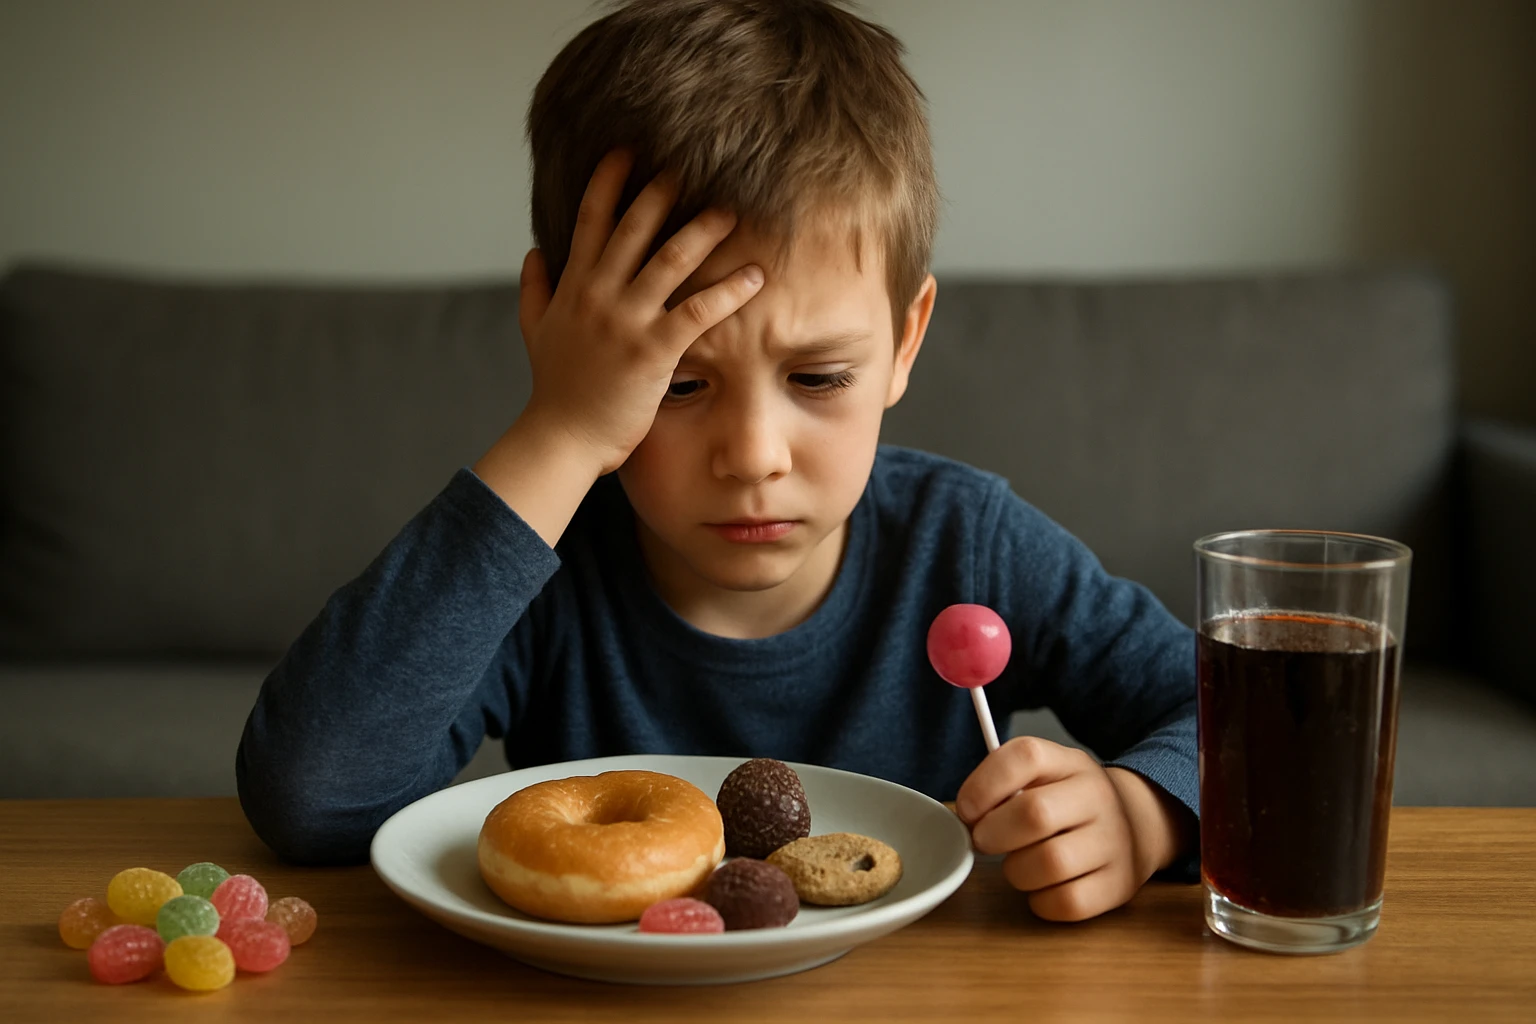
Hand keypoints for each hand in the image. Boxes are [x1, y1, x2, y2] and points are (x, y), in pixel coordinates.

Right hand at [515, 148, 764, 476]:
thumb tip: (533, 252)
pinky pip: (698, 312)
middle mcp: (598, 294)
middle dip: (662, 192)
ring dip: (703, 231)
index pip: (590, 220)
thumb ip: (535, 288)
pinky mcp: (652, 352)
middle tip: (692, 162)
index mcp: (573, 285)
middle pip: (634, 229)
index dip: (608, 182)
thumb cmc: (555, 388)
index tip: (626, 151)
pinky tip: (754, 276)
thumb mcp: (535, 331)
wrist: (562, 437)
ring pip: (669, 261)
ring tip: (732, 209)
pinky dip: (728, 291)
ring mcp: (625, 321)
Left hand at [954, 736, 1189, 921]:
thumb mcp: (1043, 774)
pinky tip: (1041, 888)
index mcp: (1069, 763)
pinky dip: (1041, 901)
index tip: (967, 809)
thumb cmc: (1067, 801)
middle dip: (993, 834)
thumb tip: (967, 816)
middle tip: (985, 842)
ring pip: (1050, 863)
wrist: (1138, 823)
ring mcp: (1113, 842)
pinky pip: (1067, 901)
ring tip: (1018, 865)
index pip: (1025, 755)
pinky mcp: (1118, 885)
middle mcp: (1097, 797)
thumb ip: (1003, 783)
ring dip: (1017, 871)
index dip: (984, 784)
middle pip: (1034, 813)